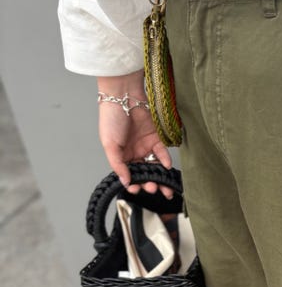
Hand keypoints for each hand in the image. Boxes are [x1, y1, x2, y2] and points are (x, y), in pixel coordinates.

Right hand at [97, 69, 174, 199]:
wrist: (124, 96)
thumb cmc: (111, 118)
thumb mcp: (109, 144)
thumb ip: (118, 165)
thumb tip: (125, 182)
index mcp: (120, 156)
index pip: (128, 175)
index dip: (133, 184)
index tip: (137, 189)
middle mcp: (134, 153)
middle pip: (144, 173)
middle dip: (149, 184)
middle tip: (153, 188)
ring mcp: (145, 146)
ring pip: (155, 167)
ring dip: (160, 178)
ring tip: (164, 187)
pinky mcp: (156, 138)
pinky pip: (162, 153)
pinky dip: (165, 160)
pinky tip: (166, 167)